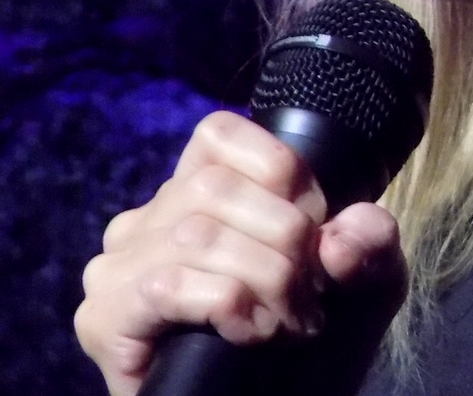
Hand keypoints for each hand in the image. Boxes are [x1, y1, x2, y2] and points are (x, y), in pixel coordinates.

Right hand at [75, 111, 406, 395]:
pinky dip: (228, 307)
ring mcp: (117, 268)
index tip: (317, 223)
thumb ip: (369, 242)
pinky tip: (251, 335)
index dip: (281, 168)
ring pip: (196, 236)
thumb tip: (341, 235)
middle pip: (214, 186)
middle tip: (312, 292)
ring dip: (265, 280)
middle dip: (284, 236)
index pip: (217, 133)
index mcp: (198, 192)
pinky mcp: (104, 320)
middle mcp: (147, 221)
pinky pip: (166, 286)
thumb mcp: (365, 280)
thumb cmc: (316, 339)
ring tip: (291, 322)